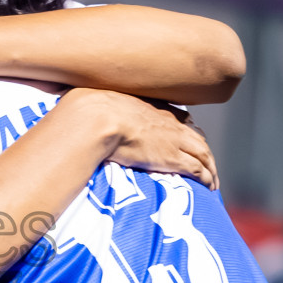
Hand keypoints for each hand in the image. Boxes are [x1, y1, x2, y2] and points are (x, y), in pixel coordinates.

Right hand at [70, 89, 219, 188]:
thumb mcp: (93, 98)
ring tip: (213, 179)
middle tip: (206, 161)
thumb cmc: (88, 107)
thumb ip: (91, 101)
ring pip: (204, 153)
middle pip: (195, 135)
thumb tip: (69, 97)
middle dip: (202, 149)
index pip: (178, 117)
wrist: (97, 118)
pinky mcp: (172, 157)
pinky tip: (210, 185)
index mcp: (151, 107)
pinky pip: (199, 168)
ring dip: (211, 166)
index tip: (186, 136)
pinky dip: (208, 177)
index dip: (185, 128)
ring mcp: (172, 139)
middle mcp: (167, 121)